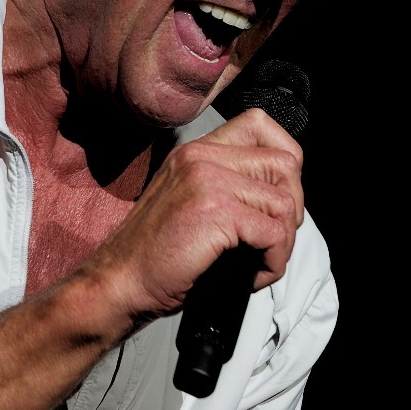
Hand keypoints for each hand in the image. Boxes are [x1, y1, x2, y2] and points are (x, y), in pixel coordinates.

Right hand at [81, 106, 304, 325]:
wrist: (118, 283)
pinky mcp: (215, 211)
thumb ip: (228, 187)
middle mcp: (201, 157)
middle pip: (285, 163)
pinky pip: (274, 233)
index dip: (285, 163)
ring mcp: (207, 180)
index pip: (261, 125)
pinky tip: (252, 275)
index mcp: (195, 152)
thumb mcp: (189, 204)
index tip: (276, 201)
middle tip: (271, 241)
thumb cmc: (153, 256)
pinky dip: (273, 262)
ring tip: (259, 263)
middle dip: (291, 209)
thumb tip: (282, 196)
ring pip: (285, 202)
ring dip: (283, 243)